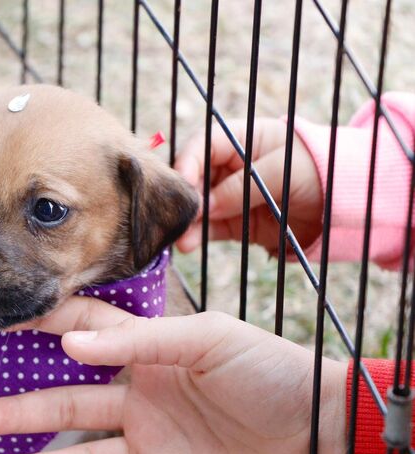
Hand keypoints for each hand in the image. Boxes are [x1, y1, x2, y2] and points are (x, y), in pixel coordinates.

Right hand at [0, 298, 346, 453]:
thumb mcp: (208, 340)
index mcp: (153, 359)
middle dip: (27, 409)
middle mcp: (146, 404)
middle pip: (74, 405)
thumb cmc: (272, 375)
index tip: (4, 326)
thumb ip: (141, 341)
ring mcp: (158, 452)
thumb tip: (74, 339)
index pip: (89, 338)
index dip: (47, 330)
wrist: (327, 438)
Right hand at [174, 118, 322, 254]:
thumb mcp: (283, 171)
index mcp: (240, 139)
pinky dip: (197, 236)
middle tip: (178, 216)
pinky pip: (209, 228)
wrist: (346, 203)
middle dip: (183, 197)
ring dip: (186, 221)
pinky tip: (189, 244)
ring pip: (198, 206)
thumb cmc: (319, 171)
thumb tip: (207, 206)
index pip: (202, 145)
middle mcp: (228, 166)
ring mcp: (229, 196)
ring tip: (180, 239)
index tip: (183, 184)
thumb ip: (243, 186)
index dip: (188, 162)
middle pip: (193, 178)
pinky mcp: (235, 222)